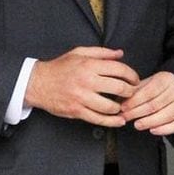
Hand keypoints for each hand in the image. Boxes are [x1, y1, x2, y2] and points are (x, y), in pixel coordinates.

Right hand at [25, 46, 139, 126]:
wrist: (38, 83)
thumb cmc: (60, 67)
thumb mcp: (79, 53)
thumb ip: (102, 52)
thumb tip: (120, 53)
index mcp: (89, 65)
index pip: (119, 69)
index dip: (132, 75)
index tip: (135, 79)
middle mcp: (87, 81)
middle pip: (119, 87)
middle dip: (130, 91)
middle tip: (133, 92)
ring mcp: (82, 98)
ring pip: (110, 106)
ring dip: (122, 107)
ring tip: (124, 105)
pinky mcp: (77, 111)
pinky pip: (98, 119)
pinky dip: (112, 122)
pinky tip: (119, 120)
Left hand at [120, 71, 173, 135]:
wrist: (172, 92)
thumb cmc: (155, 90)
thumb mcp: (144, 85)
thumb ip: (133, 93)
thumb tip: (119, 103)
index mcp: (167, 78)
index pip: (149, 91)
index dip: (135, 101)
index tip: (123, 108)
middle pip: (156, 104)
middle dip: (138, 113)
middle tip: (126, 118)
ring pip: (167, 115)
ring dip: (150, 122)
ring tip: (137, 125)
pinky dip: (164, 129)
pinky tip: (153, 130)